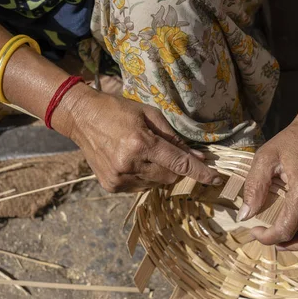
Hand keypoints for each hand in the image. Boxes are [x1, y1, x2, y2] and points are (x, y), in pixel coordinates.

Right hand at [57, 86, 220, 192]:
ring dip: (158, 172)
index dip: (200, 173)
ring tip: (143, 152)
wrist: (81, 118)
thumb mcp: (149, 114)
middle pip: (170, 177)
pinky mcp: (111, 185)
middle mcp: (130, 165)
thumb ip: (173, 138)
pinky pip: (140, 187)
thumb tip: (196, 157)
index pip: (179, 164)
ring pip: (155, 184)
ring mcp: (119, 178)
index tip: (216, 179)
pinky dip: (144, 177)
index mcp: (141, 144)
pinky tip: (132, 161)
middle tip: (168, 153)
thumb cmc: (117, 110)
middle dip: (176, 168)